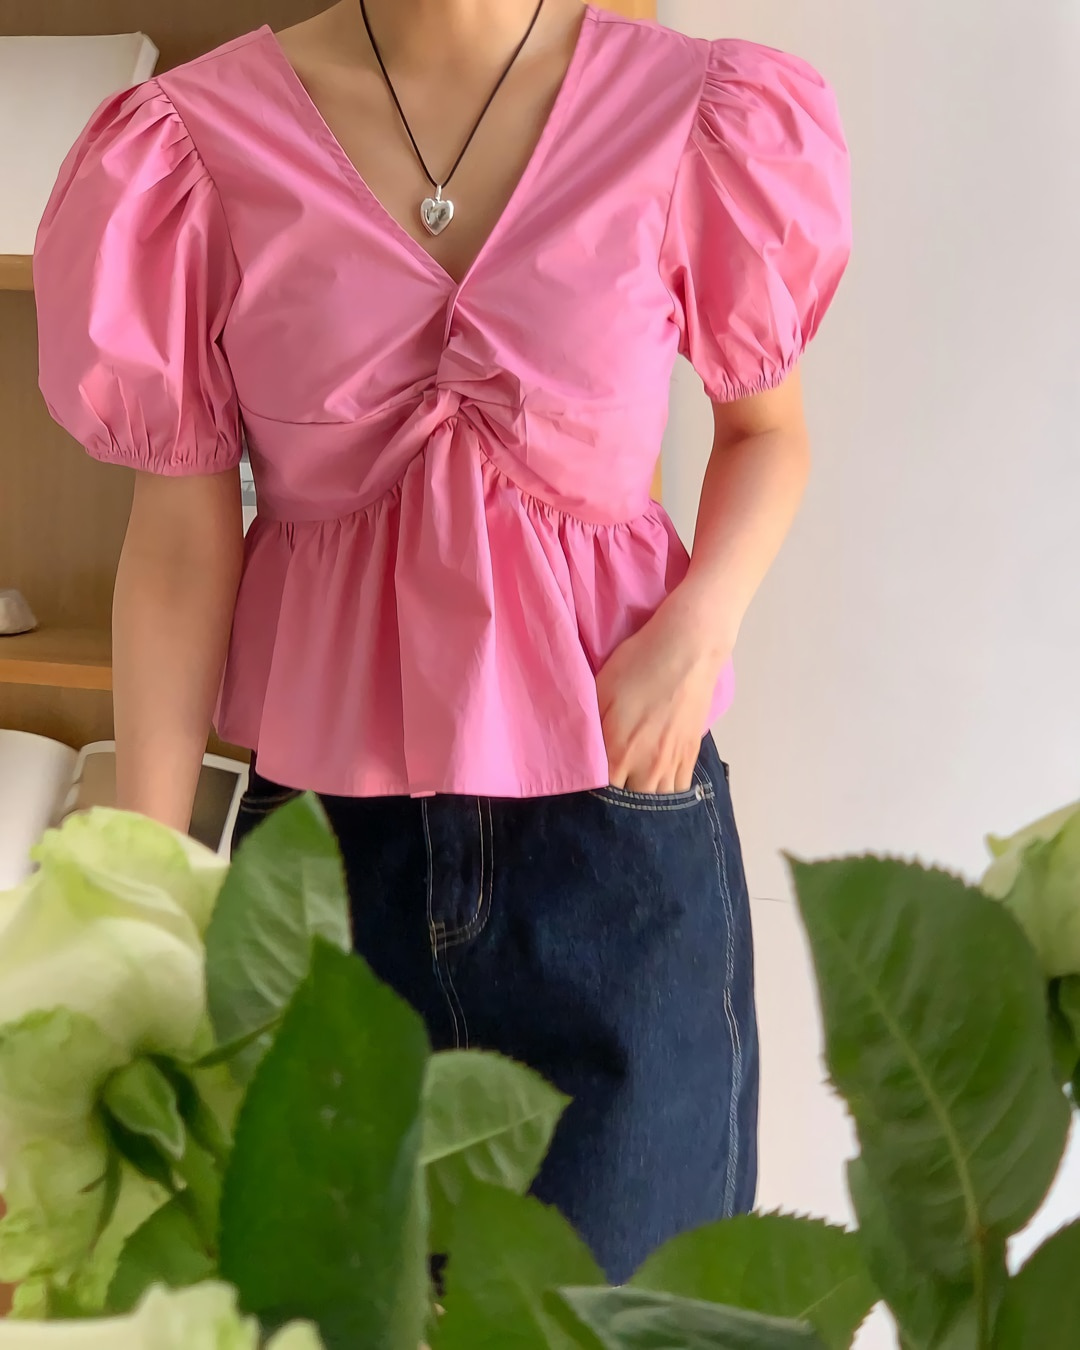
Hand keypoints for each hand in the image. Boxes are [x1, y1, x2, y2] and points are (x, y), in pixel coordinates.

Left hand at [594, 594, 730, 793]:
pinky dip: (666, 795)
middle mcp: (646, 768)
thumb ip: (587, 731)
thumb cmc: (637, 666)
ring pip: (656, 804)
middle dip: (616, 809)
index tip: (582, 797)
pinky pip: (680, 791)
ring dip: (642, 804)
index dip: (590, 801)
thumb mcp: (599, 692)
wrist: (686, 652)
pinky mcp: (690, 756)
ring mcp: (672, 764)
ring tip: (630, 798)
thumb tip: (573, 757)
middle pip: (629, 809)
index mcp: (618, 754)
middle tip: (605, 800)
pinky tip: (655, 788)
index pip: (601, 798)